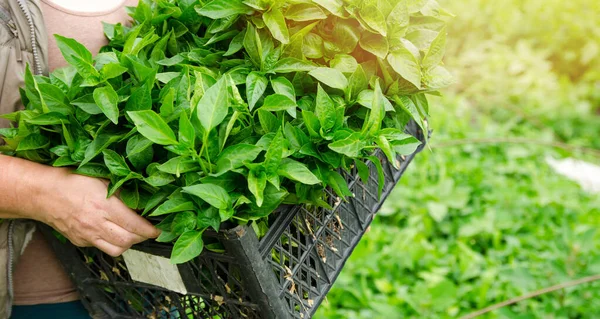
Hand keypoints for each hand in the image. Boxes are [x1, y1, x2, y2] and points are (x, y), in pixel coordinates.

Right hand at [36, 168, 159, 256]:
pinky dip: (112, 243)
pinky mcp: (80, 242)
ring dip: (128, 244)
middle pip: (128, 241)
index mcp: (104, 206)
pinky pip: (102, 248)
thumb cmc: (73, 181)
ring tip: (132, 233)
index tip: (157, 230)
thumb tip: (142, 203)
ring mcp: (87, 236)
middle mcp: (96, 224)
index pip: (135, 225)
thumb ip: (122, 192)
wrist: (43, 193)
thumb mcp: (102, 179)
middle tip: (147, 230)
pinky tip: (113, 232)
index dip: (150, 230)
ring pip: (116, 250)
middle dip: (142, 237)